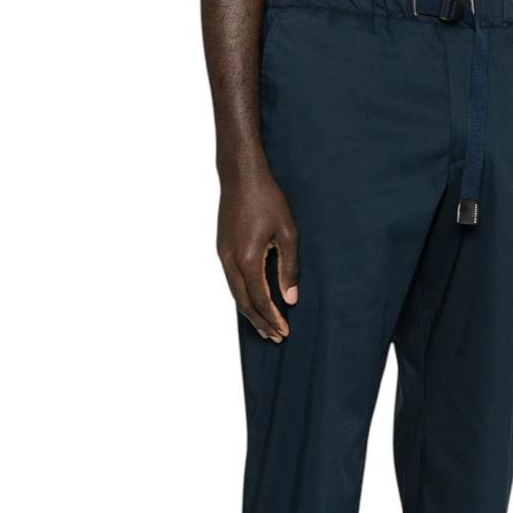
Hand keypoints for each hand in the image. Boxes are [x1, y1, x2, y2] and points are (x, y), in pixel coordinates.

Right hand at [216, 168, 298, 341]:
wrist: (241, 175)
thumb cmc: (267, 200)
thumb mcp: (287, 233)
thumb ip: (289, 268)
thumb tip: (290, 298)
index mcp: (247, 258)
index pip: (260, 299)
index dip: (272, 318)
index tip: (285, 331)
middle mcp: (230, 260)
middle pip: (243, 302)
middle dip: (260, 322)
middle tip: (276, 337)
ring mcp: (223, 255)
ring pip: (235, 293)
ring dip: (250, 312)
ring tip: (265, 327)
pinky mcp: (222, 249)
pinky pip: (231, 281)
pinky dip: (243, 297)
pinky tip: (253, 302)